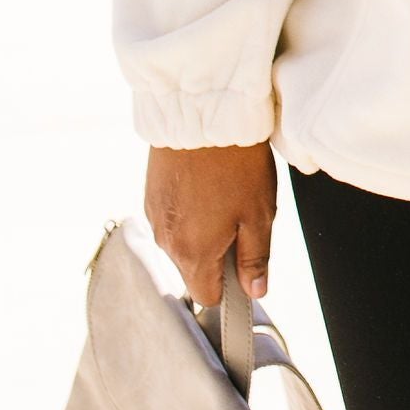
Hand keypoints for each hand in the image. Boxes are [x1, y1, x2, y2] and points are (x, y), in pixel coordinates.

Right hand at [145, 142, 276, 305]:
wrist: (202, 113)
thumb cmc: (235, 163)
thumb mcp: (258, 214)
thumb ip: (255, 258)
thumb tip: (255, 291)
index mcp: (193, 254)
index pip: (208, 296)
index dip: (231, 286)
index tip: (245, 264)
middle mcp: (166, 241)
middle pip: (194, 269)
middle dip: (218, 254)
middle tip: (240, 216)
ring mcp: (154, 216)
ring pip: (182, 242)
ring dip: (202, 230)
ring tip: (223, 194)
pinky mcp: (150, 194)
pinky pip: (171, 217)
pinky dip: (188, 210)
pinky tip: (206, 183)